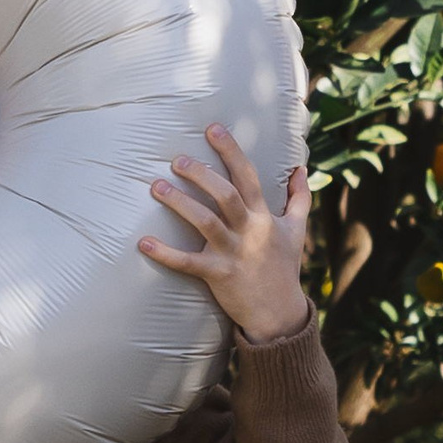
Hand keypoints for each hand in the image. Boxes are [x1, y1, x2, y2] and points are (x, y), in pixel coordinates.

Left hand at [139, 125, 311, 345]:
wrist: (279, 313)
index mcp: (264, 217)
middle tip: (176, 159)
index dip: (231, 151)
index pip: (248, 176)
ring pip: (205, 223)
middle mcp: (250, 231)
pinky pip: (188, 263)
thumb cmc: (284, 268)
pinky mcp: (218, 275)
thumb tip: (299, 169)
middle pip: (225, 195)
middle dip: (200, 174)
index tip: (212, 128)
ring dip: (180, 203)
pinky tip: (142, 242)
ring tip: (156, 187)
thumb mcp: (296, 230)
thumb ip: (299, 198)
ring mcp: (233, 253)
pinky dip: (165, 254)